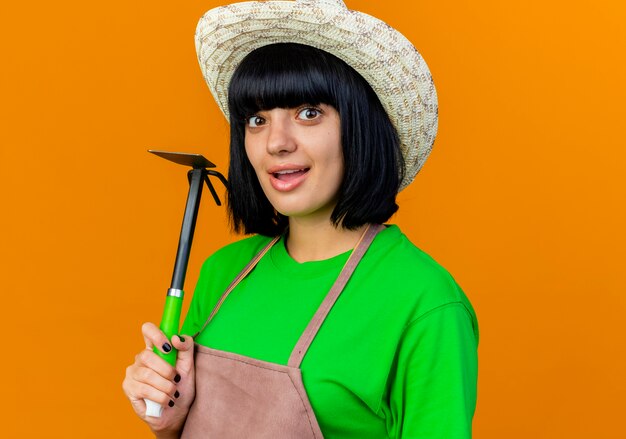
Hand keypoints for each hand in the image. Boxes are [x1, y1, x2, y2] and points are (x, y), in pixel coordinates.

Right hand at [122, 322, 194, 436]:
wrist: (177, 412)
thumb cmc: (182, 387)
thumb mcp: (189, 365)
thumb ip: (186, 347)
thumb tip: (176, 337)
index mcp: (155, 348)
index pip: (148, 329)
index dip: (156, 335)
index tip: (168, 347)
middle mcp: (141, 358)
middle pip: (147, 356)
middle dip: (167, 370)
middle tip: (176, 380)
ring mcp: (132, 372)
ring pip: (147, 375)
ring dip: (166, 386)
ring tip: (173, 393)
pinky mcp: (129, 388)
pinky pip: (144, 389)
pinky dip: (161, 396)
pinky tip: (167, 401)